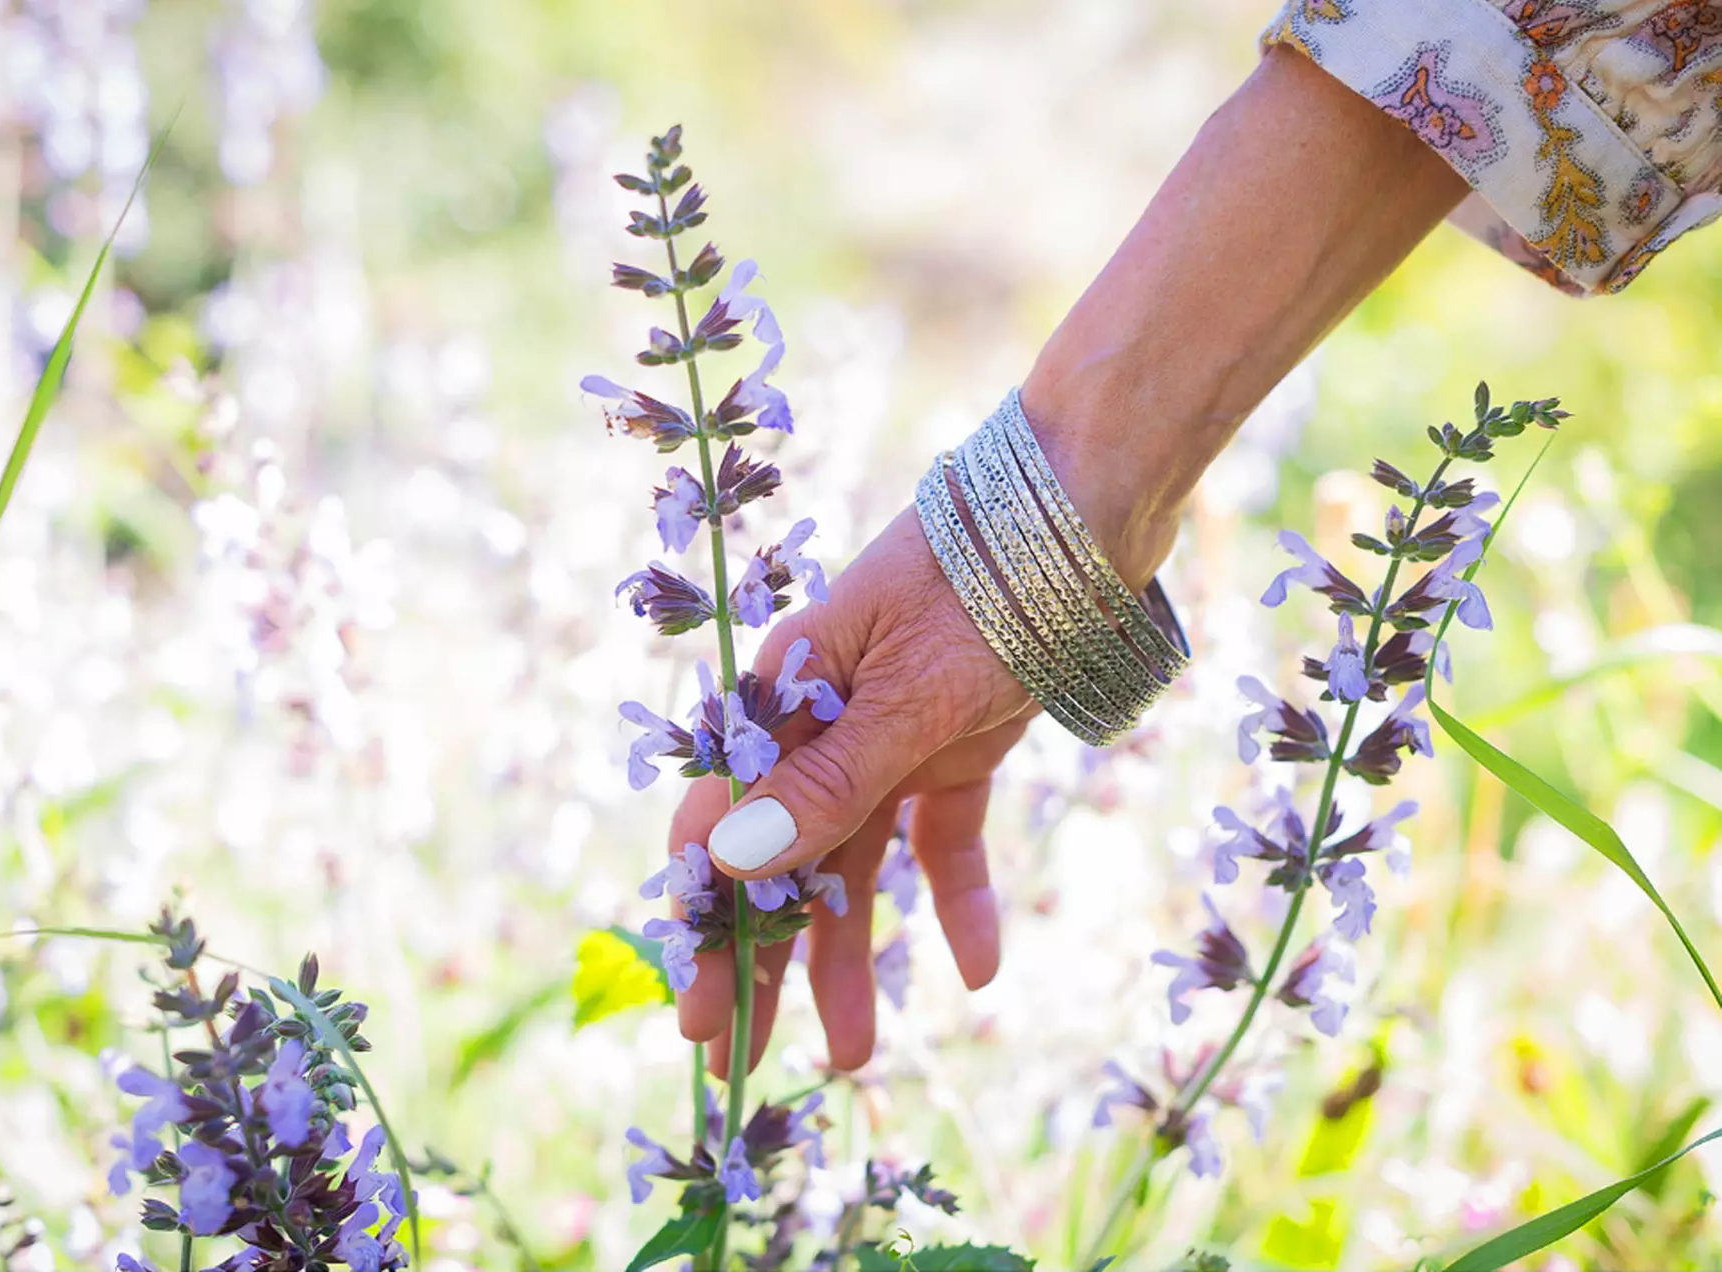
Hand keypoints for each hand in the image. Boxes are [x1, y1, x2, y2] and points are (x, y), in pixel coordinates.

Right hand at [669, 505, 1034, 1075]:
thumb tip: (731, 863)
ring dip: (851, 955)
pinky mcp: (956, 750)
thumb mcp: (904, 693)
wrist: (1086, 511)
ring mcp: (890, 739)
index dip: (705, 923)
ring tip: (853, 1055)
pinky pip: (944, 840)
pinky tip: (975, 969)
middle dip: (761, 960)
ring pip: (855, 866)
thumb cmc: (981, 584)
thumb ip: (826, 783)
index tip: (696, 1011)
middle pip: (779, 861)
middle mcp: (824, 726)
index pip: (722, 827)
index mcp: (783, 700)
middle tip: (740, 1059)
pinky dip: (957, 900)